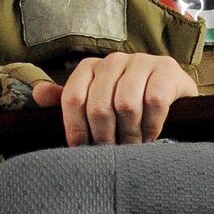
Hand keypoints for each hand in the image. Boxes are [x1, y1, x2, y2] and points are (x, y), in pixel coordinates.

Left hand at [31, 51, 197, 143]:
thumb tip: (38, 95)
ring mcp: (141, 61)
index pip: (72, 98)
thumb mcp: (97, 100)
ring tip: (132, 147)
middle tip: (111, 153)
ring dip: (129, 134)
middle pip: (98, 105)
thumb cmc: (130, 100)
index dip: (75, 128)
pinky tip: (151, 136)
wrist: (175, 94)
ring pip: (125, 105)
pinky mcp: (167, 69)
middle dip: (104, 136)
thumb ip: (70, 99)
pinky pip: (154, 102)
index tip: (82, 149)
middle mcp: (113, 59)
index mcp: (91, 67)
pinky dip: (151, 125)